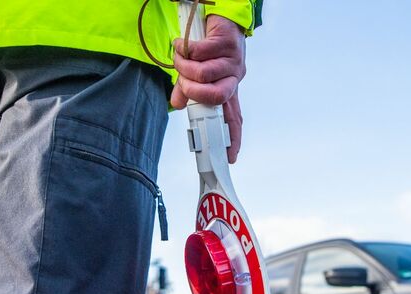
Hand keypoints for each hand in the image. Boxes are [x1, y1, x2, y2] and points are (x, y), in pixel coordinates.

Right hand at [171, 15, 245, 163]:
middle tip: (183, 83)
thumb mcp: (197, 73)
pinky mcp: (226, 43)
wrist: (219, 17)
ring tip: (181, 58)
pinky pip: (200, 52)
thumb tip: (176, 105)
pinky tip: (182, 45)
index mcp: (228, 89)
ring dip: (185, 67)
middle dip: (194, 92)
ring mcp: (232, 61)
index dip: (233, 139)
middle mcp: (234, 78)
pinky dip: (185, 48)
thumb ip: (187, 91)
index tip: (230, 158)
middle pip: (217, 97)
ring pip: (204, 73)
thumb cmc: (208, 47)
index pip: (234, 119)